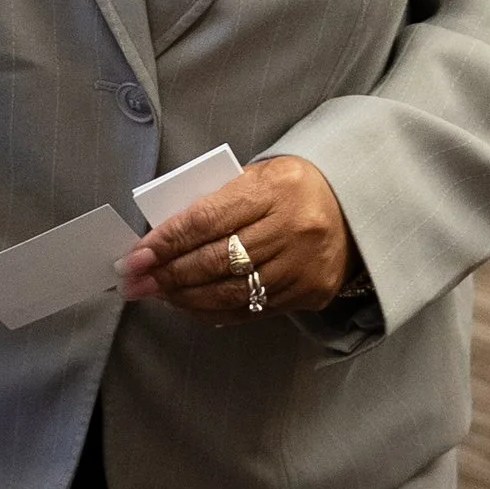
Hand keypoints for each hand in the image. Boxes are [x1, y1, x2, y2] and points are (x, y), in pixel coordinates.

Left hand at [118, 154, 355, 319]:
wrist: (354, 208)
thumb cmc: (292, 189)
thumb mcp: (258, 177)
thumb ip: (216, 202)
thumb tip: (162, 237)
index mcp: (275, 188)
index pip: (207, 219)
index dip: (167, 241)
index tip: (135, 255)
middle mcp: (292, 229)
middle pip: (216, 260)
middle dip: (167, 274)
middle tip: (135, 281)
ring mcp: (302, 265)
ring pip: (231, 291)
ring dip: (185, 297)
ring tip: (157, 294)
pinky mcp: (309, 293)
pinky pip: (251, 309)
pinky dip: (215, 310)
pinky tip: (190, 306)